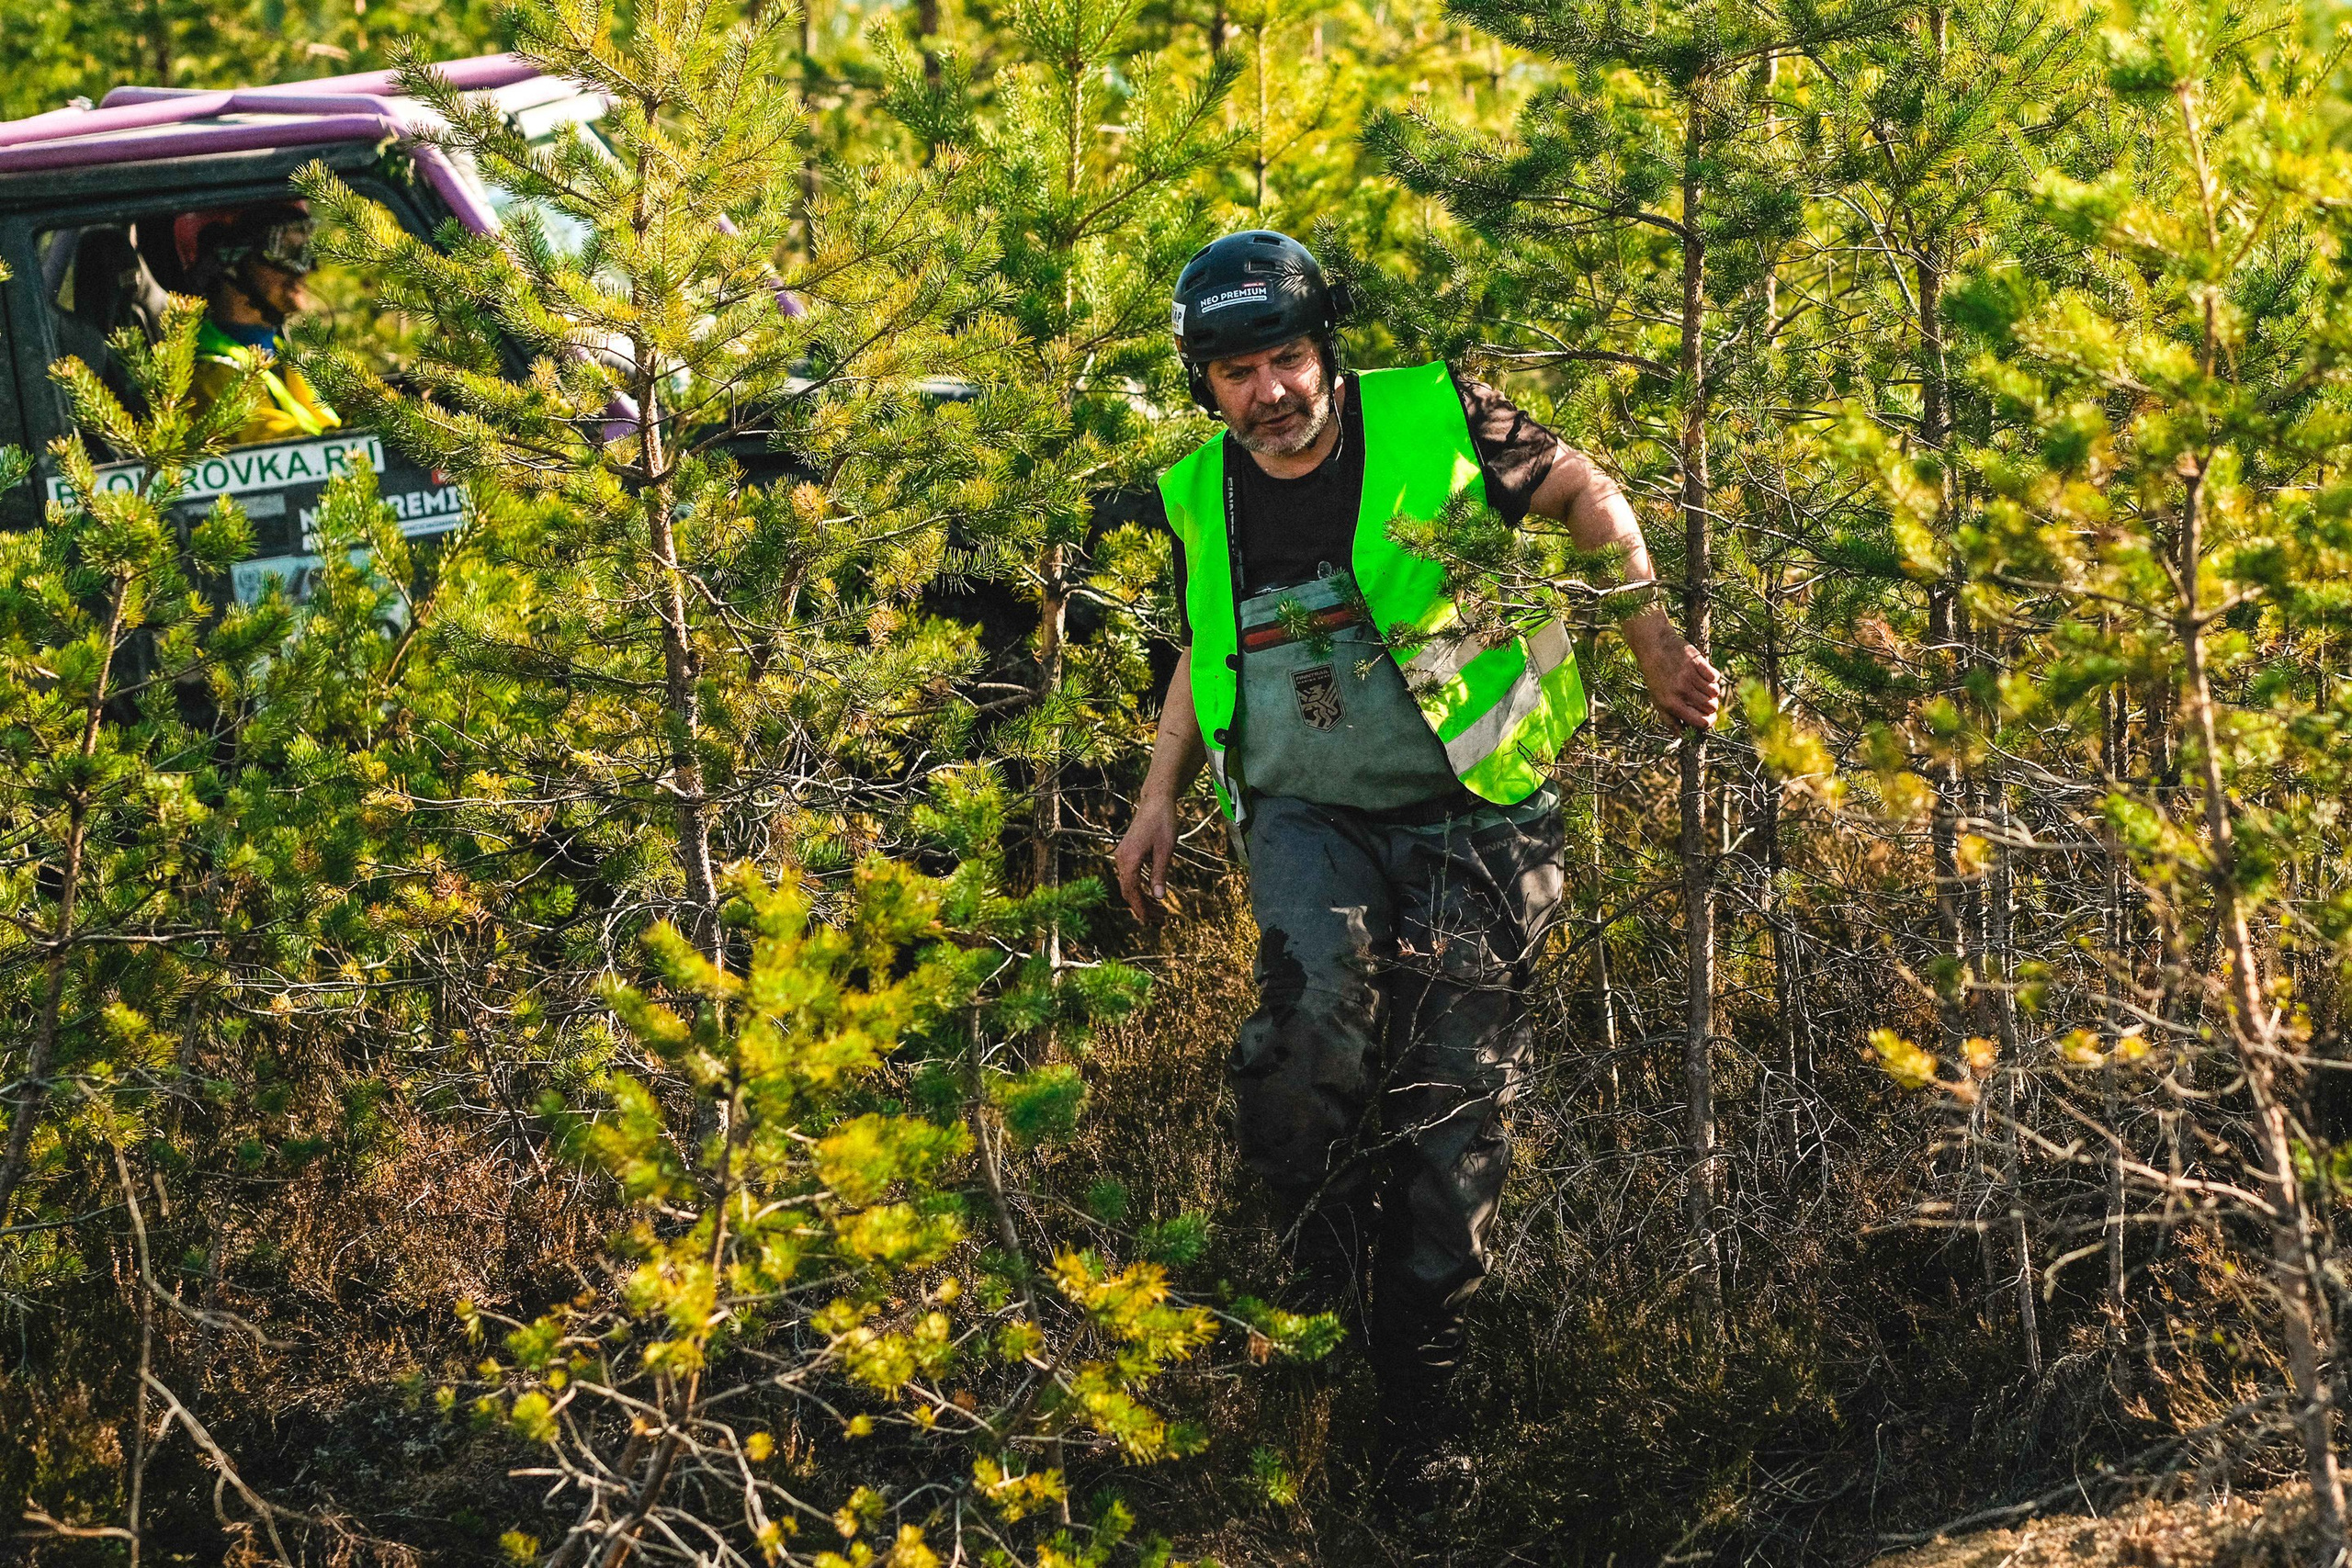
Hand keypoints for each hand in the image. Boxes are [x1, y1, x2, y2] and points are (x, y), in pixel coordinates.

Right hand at [1115, 794, 1177, 921]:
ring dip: (1142, 900)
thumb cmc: (1163, 822)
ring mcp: (1122, 856)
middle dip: (1143, 908)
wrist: (1156, 802)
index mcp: (1129, 859)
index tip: (1151, 922)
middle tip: (1160, 921)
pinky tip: (1152, 896)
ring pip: (1128, 885)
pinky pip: (1130, 877)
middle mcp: (1121, 859)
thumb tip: (1159, 898)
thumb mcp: (1165, 849)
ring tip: (1159, 912)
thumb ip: (1159, 874)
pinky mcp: (1126, 853)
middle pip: (1128, 891)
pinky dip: (1140, 889)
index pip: (1132, 891)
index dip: (1141, 909)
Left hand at [1627, 616, 1722, 729]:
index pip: (1701, 722)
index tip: (1709, 718)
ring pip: (1715, 692)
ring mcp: (1690, 677)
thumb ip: (1670, 720)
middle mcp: (1681, 691)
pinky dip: (1713, 677)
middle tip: (1704, 699)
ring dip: (1712, 691)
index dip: (1709, 722)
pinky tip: (1703, 674)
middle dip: (1711, 706)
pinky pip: (1715, 677)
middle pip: (1711, 707)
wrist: (1654, 647)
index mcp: (1672, 704)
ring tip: (1702, 685)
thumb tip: (1681, 737)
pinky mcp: (1697, 663)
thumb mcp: (1657, 700)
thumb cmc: (1656, 677)